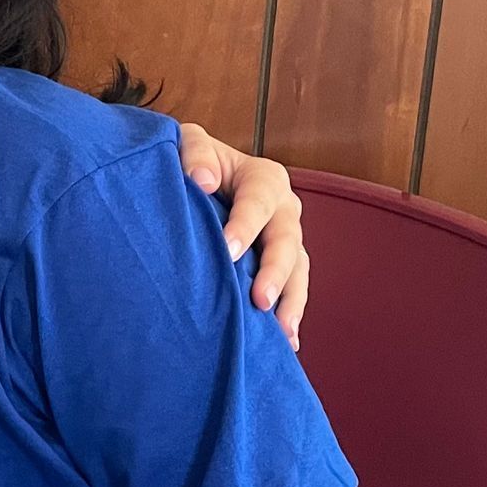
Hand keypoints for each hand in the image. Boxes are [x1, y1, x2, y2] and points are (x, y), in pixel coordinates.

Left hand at [177, 123, 306, 350]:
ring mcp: (287, 239)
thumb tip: (202, 180)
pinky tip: (287, 343)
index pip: (258, 203)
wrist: (197, 178)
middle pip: (287, 242)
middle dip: (275, 272)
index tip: (228, 252)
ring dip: (292, 301)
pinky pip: (293, 290)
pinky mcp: (283, 265)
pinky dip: (290, 314)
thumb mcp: (188, 143)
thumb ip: (195, 152)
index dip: (245, 226)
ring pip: (298, 271)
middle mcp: (284, 210)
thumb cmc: (193, 160)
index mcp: (264, 178)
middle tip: (260, 301)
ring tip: (282, 332)